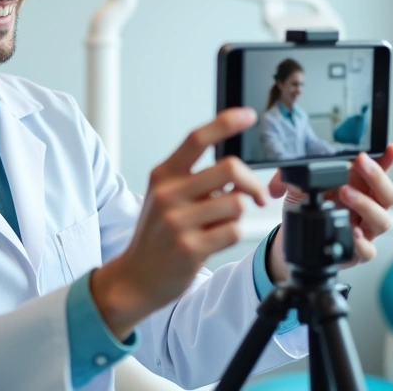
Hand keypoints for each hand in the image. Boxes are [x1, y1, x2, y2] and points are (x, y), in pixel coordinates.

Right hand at [91, 108, 266, 339]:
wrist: (135, 277)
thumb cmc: (156, 235)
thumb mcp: (165, 196)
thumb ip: (195, 179)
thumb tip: (238, 172)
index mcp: (163, 175)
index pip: (197, 138)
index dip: (226, 122)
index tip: (249, 115)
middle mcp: (168, 194)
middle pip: (230, 168)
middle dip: (252, 182)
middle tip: (256, 195)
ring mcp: (178, 222)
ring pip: (237, 203)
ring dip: (238, 215)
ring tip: (221, 224)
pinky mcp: (190, 248)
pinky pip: (234, 231)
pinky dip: (233, 234)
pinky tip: (215, 240)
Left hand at [266, 144, 392, 281]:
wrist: (297, 237)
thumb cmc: (308, 207)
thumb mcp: (301, 185)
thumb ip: (300, 172)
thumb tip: (299, 163)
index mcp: (360, 187)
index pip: (382, 171)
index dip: (388, 159)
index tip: (390, 148)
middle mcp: (369, 208)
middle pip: (389, 194)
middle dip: (377, 177)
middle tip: (359, 163)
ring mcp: (365, 231)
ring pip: (382, 220)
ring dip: (365, 204)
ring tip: (345, 193)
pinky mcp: (358, 252)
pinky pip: (368, 250)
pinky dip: (361, 242)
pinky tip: (352, 232)